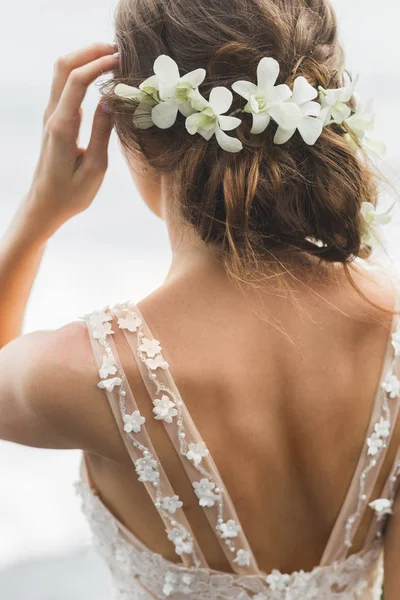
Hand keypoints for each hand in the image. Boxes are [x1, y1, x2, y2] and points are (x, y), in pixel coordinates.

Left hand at [24, 43, 118, 240]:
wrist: (46, 205)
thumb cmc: (71, 194)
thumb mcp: (94, 168)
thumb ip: (102, 132)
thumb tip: (111, 99)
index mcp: (62, 127)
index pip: (77, 81)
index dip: (99, 64)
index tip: (122, 60)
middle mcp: (53, 116)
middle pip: (64, 66)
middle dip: (89, 51)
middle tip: (119, 51)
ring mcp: (52, 116)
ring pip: (62, 72)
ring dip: (85, 59)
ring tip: (114, 59)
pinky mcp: (56, 120)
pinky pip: (67, 86)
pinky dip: (83, 73)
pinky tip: (102, 77)